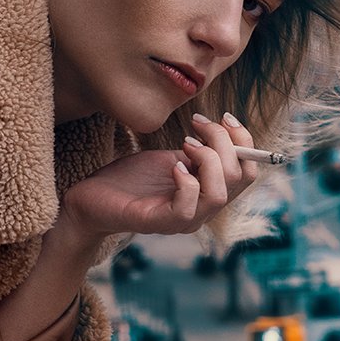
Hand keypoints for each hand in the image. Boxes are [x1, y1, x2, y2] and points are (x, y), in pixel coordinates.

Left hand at [62, 113, 257, 238]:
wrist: (92, 197)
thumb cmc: (131, 179)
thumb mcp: (172, 157)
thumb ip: (199, 152)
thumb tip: (222, 130)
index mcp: (209, 192)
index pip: (248, 171)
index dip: (244, 141)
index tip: (224, 116)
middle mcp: (203, 210)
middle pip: (240, 178)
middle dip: (224, 141)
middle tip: (197, 123)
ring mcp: (184, 220)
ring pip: (220, 194)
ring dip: (207, 159)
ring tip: (185, 142)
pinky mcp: (159, 223)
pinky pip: (187, 207)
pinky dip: (185, 181)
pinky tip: (173, 165)